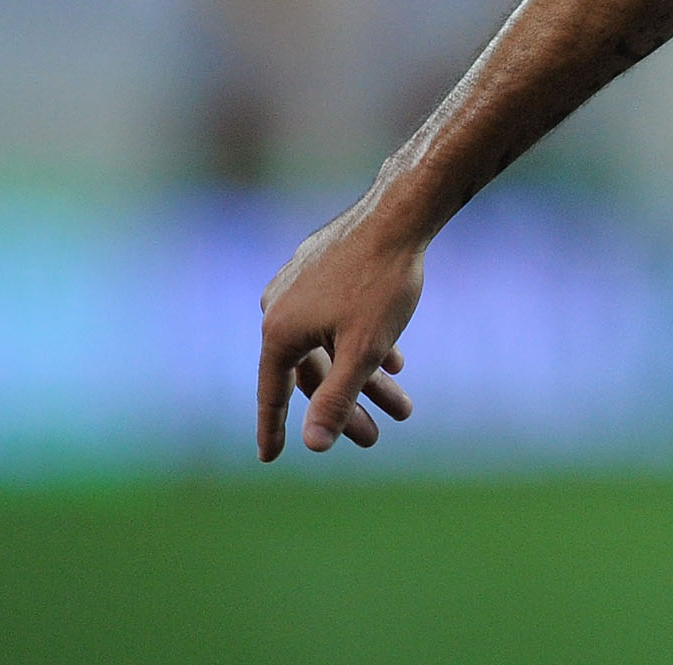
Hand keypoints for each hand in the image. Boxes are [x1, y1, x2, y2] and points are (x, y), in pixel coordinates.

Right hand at [256, 200, 424, 459]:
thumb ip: (336, 399)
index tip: (269, 458)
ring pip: (331, 345)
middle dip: (347, 407)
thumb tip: (312, 448)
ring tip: (403, 408)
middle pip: (312, 372)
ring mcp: (298, 284)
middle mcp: (278, 307)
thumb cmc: (382, 283)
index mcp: (279, 331)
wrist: (400, 214)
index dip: (274, 428)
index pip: (274, 392)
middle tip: (375, 437)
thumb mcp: (362, 350)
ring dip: (364, 378)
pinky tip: (394, 361)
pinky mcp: (320, 267)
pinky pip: (336, 319)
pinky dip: (363, 343)